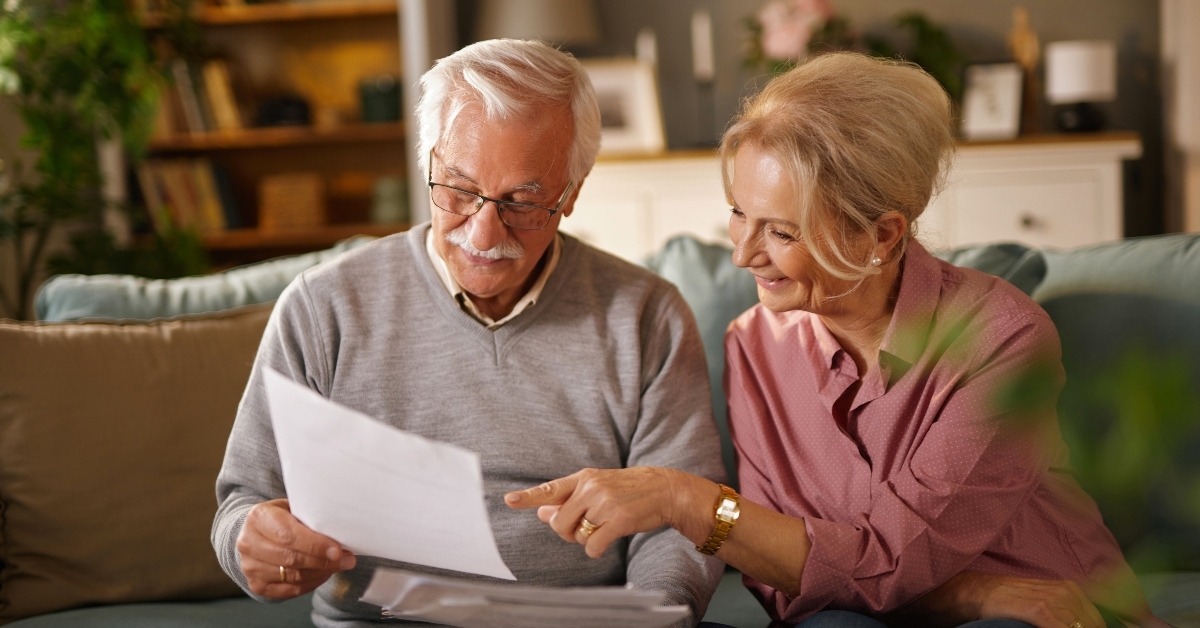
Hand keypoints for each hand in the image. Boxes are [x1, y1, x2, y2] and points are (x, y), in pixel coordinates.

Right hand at [236, 498, 355, 598]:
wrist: (256, 532)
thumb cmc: (282, 517)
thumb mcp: (292, 508)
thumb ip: (310, 518)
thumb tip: (340, 533)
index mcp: (258, 517)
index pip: (288, 535)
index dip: (315, 545)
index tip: (338, 550)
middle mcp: (248, 543)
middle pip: (291, 558)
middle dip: (323, 561)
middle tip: (347, 560)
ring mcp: (250, 567)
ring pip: (292, 576)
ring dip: (320, 572)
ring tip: (338, 566)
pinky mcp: (256, 585)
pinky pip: (290, 590)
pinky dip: (311, 583)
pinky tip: (324, 573)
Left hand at [504, 467, 714, 557]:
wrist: (664, 489)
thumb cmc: (627, 490)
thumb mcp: (597, 487)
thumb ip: (568, 499)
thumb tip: (540, 512)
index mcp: (583, 478)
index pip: (550, 489)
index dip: (528, 497)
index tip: (509, 500)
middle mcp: (590, 488)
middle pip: (558, 523)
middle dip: (566, 532)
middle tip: (584, 528)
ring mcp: (604, 503)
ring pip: (576, 536)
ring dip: (586, 539)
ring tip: (604, 526)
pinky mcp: (618, 520)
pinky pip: (592, 546)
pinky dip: (596, 549)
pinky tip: (608, 539)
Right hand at [958, 573, 1104, 627]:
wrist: (979, 592)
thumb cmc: (1010, 601)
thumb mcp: (1044, 602)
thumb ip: (1067, 613)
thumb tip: (1085, 626)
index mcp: (1071, 590)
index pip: (1099, 621)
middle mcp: (1067, 592)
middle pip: (1093, 625)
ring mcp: (1054, 600)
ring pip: (1081, 627)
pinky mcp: (1040, 609)